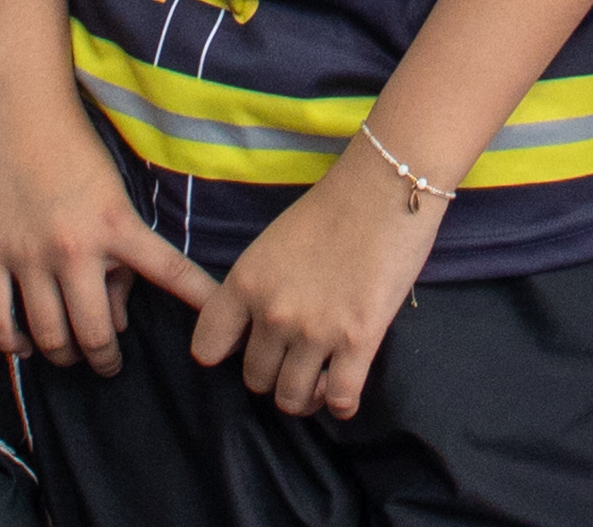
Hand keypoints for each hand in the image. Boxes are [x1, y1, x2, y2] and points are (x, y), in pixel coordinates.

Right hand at [0, 79, 218, 372]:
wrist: (15, 106)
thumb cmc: (72, 146)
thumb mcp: (113, 194)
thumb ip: (121, 257)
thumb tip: (117, 319)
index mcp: (116, 226)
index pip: (170, 273)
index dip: (198, 305)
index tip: (214, 339)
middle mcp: (73, 250)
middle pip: (94, 333)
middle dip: (106, 359)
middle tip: (110, 365)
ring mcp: (26, 256)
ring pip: (48, 335)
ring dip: (63, 355)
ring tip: (71, 356)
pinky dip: (10, 343)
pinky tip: (23, 347)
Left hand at [188, 151, 449, 420]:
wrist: (385, 188)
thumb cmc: (332, 207)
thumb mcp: (273, 244)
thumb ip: (258, 286)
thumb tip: (256, 325)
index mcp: (245, 283)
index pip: (207, 346)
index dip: (225, 352)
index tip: (245, 346)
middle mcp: (273, 314)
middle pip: (255, 378)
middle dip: (273, 374)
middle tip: (293, 361)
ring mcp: (315, 331)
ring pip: (292, 398)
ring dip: (304, 396)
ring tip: (318, 382)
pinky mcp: (358, 342)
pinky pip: (341, 399)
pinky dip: (341, 404)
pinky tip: (344, 392)